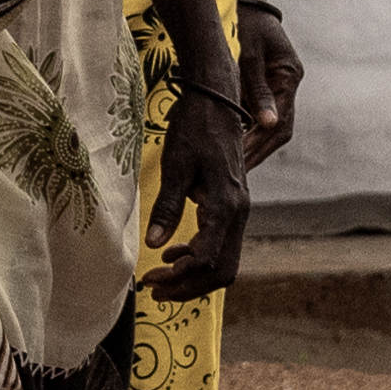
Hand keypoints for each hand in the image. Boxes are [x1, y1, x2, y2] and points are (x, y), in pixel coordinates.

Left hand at [149, 74, 257, 297]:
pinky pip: (222, 244)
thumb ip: (166, 207)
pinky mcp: (232, 206)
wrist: (215, 100)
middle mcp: (239, 212)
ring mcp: (238, 210)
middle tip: (156, 288)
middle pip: (222, 270)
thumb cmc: (194, 128)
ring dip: (194, 275)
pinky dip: (199, 257)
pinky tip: (173, 253)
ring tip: (160, 275)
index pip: (207, 259)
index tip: (151, 280)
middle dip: (189, 286)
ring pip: (225, 261)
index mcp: (226, 205)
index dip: (179, 277)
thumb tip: (153, 244)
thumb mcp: (175, 166)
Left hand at [234, 0, 303, 164]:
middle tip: (236, 173)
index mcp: (289, 76)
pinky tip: (228, 143)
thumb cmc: (244, 22)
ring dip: (251, 144)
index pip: (280, 123)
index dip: (262, 145)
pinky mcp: (263, 84)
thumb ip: (256, 90)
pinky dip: (245, 129)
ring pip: (268, 125)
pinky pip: (256, 113)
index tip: (242, 162)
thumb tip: (267, 125)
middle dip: (257, 152)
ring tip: (230, 165)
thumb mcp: (247, 55)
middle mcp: (288, 84)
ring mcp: (277, 84)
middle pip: (278, 130)